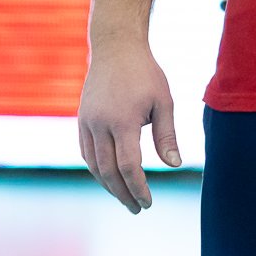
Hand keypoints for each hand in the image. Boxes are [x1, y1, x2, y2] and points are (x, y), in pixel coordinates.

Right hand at [77, 36, 180, 212]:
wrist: (115, 48)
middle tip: (138, 208)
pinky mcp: (81, 120)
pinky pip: (86, 152)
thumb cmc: (144, 74)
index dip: (138, 188)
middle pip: (108, 171)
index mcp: (122, 121)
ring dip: (108, 185)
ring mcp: (87, 122)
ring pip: (94, 165)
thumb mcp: (163, 101)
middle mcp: (100, 124)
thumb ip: (166, 135)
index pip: (128, 166)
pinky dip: (97, 169)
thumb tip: (174, 165)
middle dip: (123, 193)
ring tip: (125, 198)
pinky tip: (109, 177)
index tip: (148, 202)